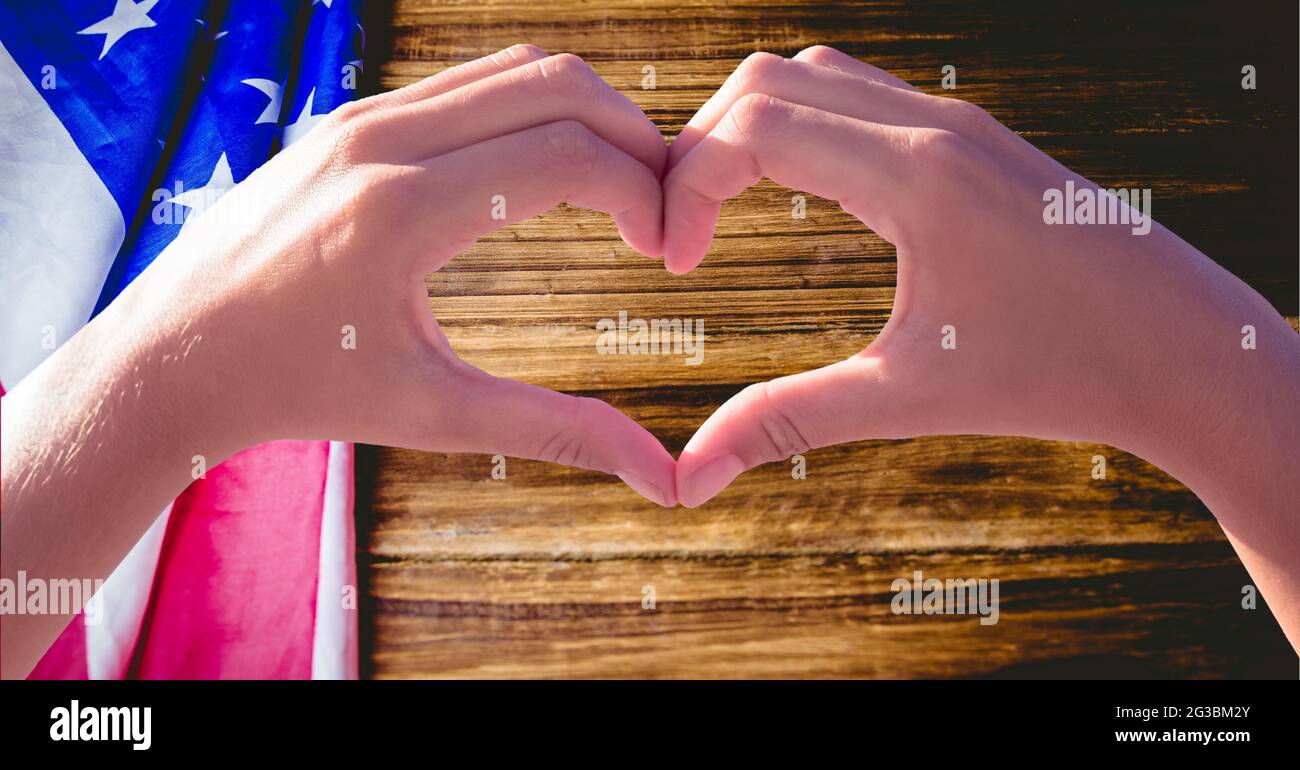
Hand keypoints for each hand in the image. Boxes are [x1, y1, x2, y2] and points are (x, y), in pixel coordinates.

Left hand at [73, 45, 675, 502]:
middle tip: (662, 204)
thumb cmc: (298, 391)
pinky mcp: (349, 116)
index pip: (568, 154)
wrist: (172, 355)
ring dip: (584, 113)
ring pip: (514, 67)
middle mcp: (380, 140)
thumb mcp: (432, 414)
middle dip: (633, 135)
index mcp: (401, 211)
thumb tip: (659, 476)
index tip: (665, 248)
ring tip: (619, 186)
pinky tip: (546, 173)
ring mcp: (359, 116)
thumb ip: (555, 432)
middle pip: (556, 82)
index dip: (644, 191)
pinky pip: (467, 83)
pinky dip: (530, 110)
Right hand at [662, 48, 1299, 643]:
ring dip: (752, 127)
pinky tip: (799, 195)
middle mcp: (934, 125)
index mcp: (915, 176)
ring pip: (816, 75)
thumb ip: (788, 422)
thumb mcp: (907, 398)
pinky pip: (863, 95)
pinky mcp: (974, 135)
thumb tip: (690, 479)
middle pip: (767, 80)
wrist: (1185, 348)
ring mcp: (958, 121)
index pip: (752, 127)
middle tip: (683, 230)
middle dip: (701, 147)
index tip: (676, 261)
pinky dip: (805, 126)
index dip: (686, 186)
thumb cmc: (1058, 374)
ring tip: (725, 209)